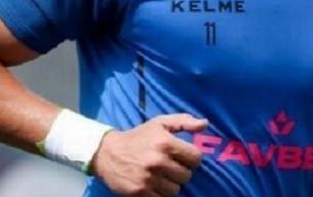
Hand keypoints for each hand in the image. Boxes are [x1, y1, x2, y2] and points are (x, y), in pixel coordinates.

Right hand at [90, 113, 208, 195]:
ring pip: (176, 190)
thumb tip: (204, 124)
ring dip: (171, 184)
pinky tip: (154, 184)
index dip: (192, 158)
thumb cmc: (138, 137)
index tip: (184, 157)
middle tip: (170, 166)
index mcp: (166, 143)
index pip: (196, 158)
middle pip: (187, 175)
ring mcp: (149, 179)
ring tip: (161, 175)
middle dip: (181, 171)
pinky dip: (160, 193)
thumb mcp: (160, 123)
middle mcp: (158, 161)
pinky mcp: (140, 192)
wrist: (107, 153)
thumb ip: (184, 122)